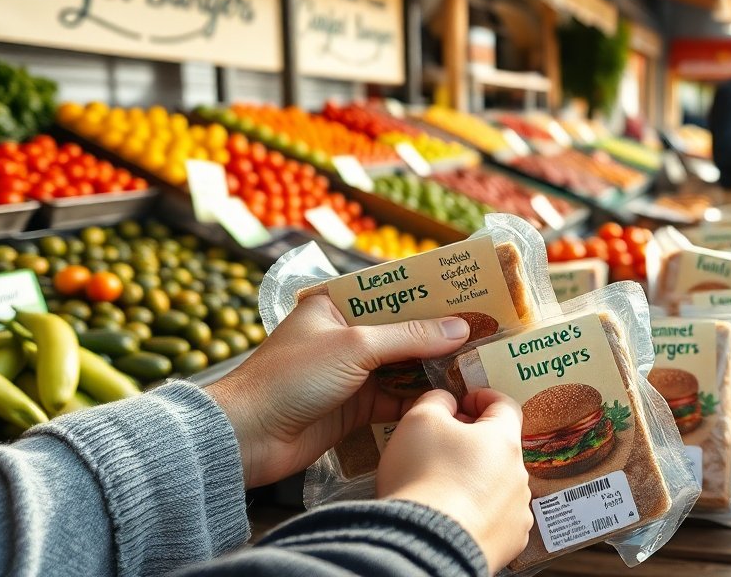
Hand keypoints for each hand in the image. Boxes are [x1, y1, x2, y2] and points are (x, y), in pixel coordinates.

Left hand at [206, 293, 470, 487]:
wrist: (248, 437)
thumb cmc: (292, 377)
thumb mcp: (355, 346)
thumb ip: (410, 337)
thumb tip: (460, 328)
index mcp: (335, 305)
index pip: (391, 293)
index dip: (428, 294)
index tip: (466, 294)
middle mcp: (344, 336)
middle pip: (401, 331)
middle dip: (438, 335)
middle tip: (483, 331)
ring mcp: (349, 373)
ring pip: (402, 366)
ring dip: (433, 368)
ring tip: (477, 363)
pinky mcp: (353, 408)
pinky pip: (395, 398)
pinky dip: (419, 398)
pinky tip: (451, 396)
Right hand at [378, 389, 530, 571]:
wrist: (426, 545)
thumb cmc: (423, 478)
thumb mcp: (419, 420)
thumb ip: (437, 401)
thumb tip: (447, 402)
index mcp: (503, 439)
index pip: (505, 405)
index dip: (482, 398)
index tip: (464, 402)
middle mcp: (519, 474)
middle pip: (500, 447)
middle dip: (474, 442)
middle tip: (442, 445)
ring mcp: (517, 510)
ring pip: (498, 484)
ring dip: (476, 479)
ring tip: (443, 486)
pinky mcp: (509, 540)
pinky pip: (496, 517)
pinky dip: (478, 512)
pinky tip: (454, 514)